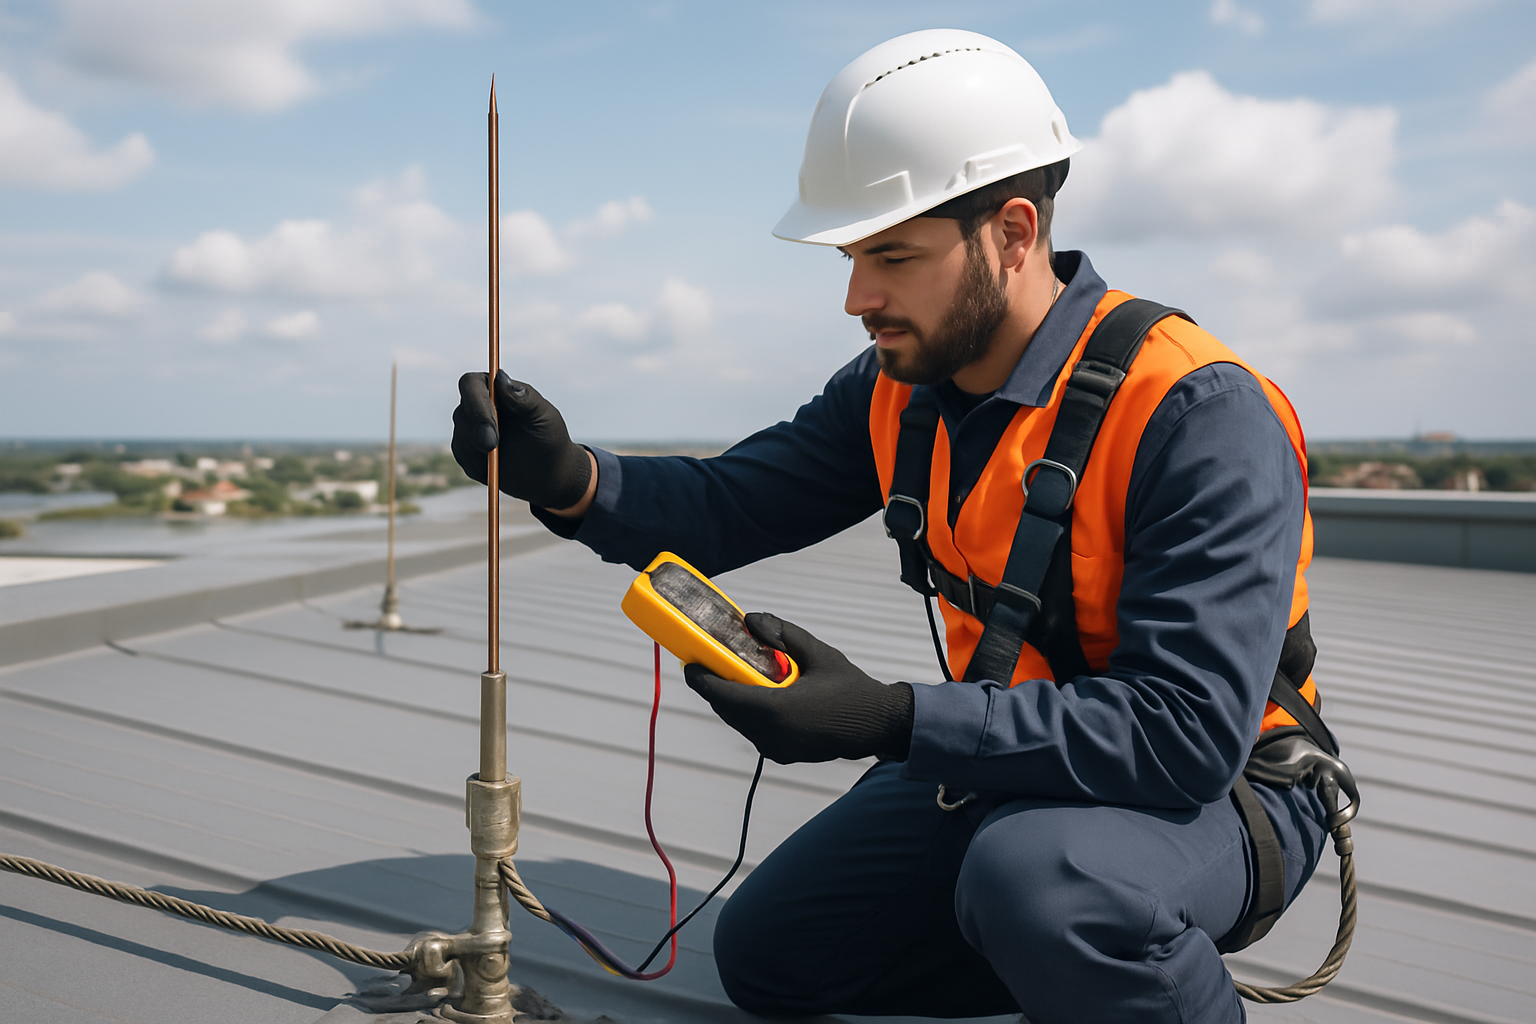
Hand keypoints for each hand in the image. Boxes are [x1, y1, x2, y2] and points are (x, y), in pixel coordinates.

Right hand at [451, 370, 592, 510]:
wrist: (549, 473)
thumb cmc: (549, 438)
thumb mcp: (544, 417)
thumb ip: (524, 398)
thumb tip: (501, 378)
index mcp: (496, 389)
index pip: (471, 384)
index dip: (475, 403)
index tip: (490, 424)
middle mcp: (478, 406)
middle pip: (461, 412)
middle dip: (476, 430)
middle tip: (491, 446)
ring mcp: (470, 429)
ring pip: (460, 437)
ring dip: (477, 450)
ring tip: (502, 460)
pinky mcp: (468, 452)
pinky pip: (462, 457)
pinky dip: (477, 465)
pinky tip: (497, 469)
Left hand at [684, 612, 913, 764]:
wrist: (877, 725)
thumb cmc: (850, 688)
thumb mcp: (817, 652)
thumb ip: (780, 633)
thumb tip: (750, 621)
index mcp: (776, 710)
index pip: (723, 695)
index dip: (700, 680)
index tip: (689, 663)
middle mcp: (771, 735)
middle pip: (726, 709)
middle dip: (715, 686)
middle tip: (709, 662)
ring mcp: (775, 749)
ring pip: (738, 721)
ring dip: (731, 699)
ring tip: (732, 674)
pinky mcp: (781, 754)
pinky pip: (753, 730)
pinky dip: (748, 712)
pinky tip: (756, 693)